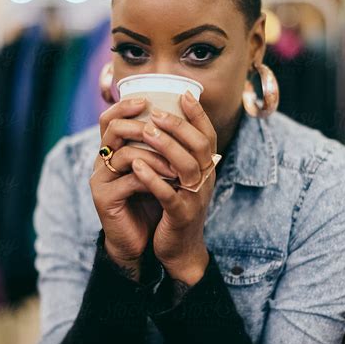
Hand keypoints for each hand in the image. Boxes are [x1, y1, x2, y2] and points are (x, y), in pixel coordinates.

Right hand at [89, 97, 177, 273]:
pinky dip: (153, 179)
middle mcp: (102, 161)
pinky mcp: (104, 199)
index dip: (124, 105)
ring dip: (155, 156)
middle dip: (141, 126)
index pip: (109, 118)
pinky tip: (171, 182)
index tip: (146, 100)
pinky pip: (130, 181)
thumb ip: (160, 147)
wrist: (143, 241)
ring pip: (125, 154)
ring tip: (177, 164)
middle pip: (113, 129)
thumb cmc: (153, 201)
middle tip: (164, 130)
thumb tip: (185, 115)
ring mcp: (101, 180)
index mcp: (113, 151)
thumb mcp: (157, 170)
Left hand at [130, 90, 216, 284]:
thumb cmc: (174, 207)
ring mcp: (195, 198)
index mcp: (206, 168)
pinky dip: (153, 178)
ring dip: (166, 147)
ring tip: (145, 132)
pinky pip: (169, 194)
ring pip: (186, 166)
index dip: (198, 115)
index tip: (184, 94)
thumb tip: (163, 120)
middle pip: (199, 146)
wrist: (179, 249)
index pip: (208, 136)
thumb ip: (177, 154)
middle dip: (179, 126)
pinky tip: (136, 166)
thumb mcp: (180, 178)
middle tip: (157, 113)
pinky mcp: (181, 216)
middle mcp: (205, 180)